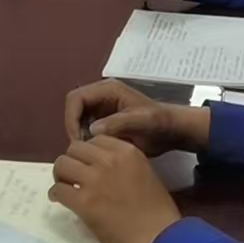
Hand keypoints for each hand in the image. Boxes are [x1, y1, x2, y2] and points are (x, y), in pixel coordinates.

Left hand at [49, 137, 181, 242]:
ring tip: (66, 187)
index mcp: (127, 151)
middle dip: (72, 161)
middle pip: (75, 148)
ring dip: (61, 176)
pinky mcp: (84, 201)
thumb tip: (99, 166)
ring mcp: (95, 179)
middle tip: (74, 176)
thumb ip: (123, 164)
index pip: (95, 139)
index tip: (88, 165)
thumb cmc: (156, 211)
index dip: (88, 153)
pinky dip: (56, 194)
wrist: (158, 238)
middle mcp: (109, 160)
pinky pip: (58, 189)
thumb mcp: (145, 173)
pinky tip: (60, 200)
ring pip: (62, 164)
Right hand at [62, 79, 206, 156]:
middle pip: (74, 108)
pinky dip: (86, 139)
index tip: (77, 140)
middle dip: (73, 127)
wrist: (171, 130)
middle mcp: (101, 95)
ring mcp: (102, 107)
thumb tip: (91, 130)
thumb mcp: (139, 122)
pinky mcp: (104, 119)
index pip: (76, 98)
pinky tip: (93, 152)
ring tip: (86, 153)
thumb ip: (117, 123)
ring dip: (79, 134)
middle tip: (79, 150)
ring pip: (78, 118)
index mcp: (108, 89)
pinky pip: (86, 127)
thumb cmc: (157, 123)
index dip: (71, 118)